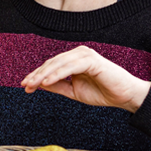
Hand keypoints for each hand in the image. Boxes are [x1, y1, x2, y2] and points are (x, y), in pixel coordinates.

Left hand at [20, 45, 150, 112]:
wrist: (125, 96)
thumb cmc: (102, 93)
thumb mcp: (73, 91)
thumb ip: (57, 86)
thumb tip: (39, 83)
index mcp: (74, 59)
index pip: (51, 66)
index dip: (37, 75)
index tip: (25, 85)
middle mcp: (78, 54)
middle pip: (52, 63)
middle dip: (37, 75)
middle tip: (25, 86)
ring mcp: (85, 55)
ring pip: (58, 64)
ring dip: (43, 75)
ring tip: (33, 85)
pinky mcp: (91, 60)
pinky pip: (69, 67)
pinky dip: (57, 74)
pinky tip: (46, 82)